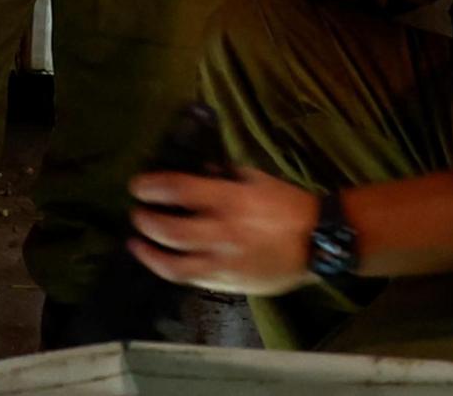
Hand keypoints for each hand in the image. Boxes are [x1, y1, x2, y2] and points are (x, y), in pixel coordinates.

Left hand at [127, 166, 322, 296]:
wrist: (316, 243)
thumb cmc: (286, 205)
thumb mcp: (257, 178)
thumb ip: (224, 175)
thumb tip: (197, 169)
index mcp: (231, 200)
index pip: (180, 190)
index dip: (153, 186)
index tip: (136, 185)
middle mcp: (223, 232)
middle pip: (170, 230)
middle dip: (146, 221)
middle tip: (136, 213)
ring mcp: (224, 262)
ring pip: (174, 265)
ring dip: (149, 253)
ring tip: (136, 243)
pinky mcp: (228, 283)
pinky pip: (191, 279)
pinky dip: (171, 269)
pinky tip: (162, 261)